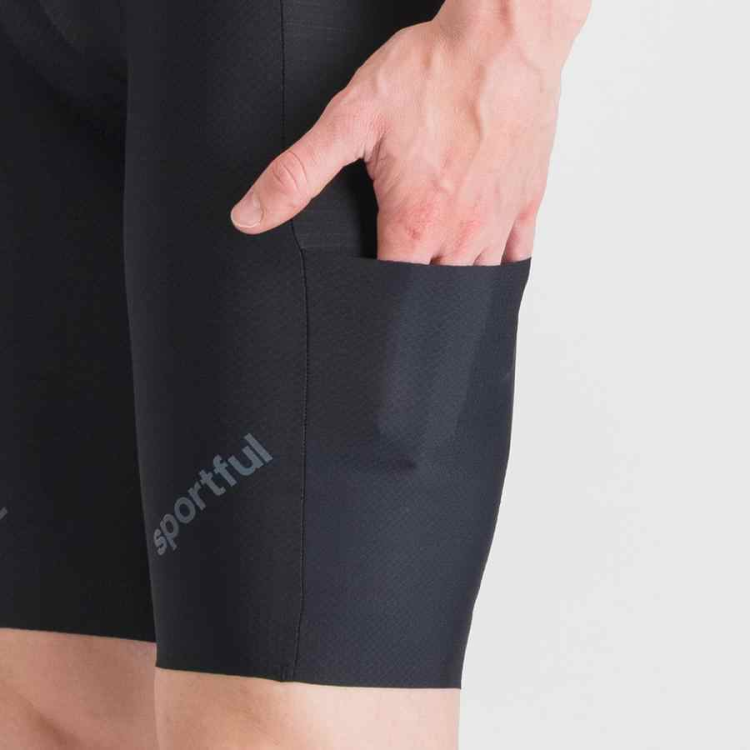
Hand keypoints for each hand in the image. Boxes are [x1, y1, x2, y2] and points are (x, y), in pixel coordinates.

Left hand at [230, 6, 585, 264]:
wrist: (503, 37)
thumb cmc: (434, 73)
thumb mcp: (350, 120)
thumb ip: (296, 175)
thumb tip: (250, 217)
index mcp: (417, 223)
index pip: (393, 296)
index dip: (373, 301)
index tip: (363, 294)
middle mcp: (462, 233)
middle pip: (435, 296)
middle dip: (413, 299)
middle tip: (399, 285)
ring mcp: (498, 221)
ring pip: (477, 282)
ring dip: (453, 286)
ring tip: (434, 275)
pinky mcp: (527, 201)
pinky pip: (518, 256)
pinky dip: (500, 266)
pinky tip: (483, 262)